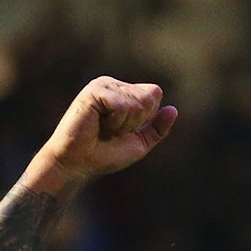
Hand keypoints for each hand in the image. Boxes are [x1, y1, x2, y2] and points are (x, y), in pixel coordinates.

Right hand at [27, 77, 177, 190]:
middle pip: (149, 96)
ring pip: (137, 102)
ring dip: (124, 124)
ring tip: (104, 129)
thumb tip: (174, 109)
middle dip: (137, 121)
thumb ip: (157, 128)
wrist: (76, 165)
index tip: (124, 130)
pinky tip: (98, 125)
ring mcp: (103, 85)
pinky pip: (122, 105)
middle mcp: (114, 84)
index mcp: (124, 93)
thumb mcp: (139, 144)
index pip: (154, 94)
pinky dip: (115, 122)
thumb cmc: (103, 155)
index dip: (146, 118)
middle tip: (113, 131)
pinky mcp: (94, 91)